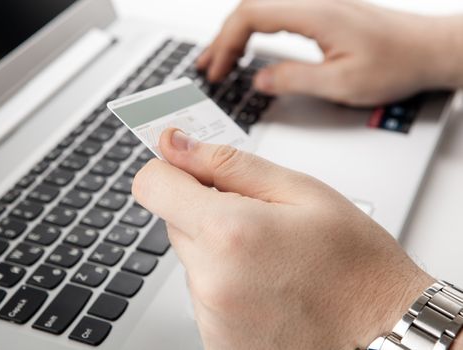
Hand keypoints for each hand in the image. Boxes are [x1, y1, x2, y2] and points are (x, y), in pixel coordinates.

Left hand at [133, 128, 433, 349]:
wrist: (381, 333)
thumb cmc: (355, 264)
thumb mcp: (301, 192)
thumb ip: (229, 163)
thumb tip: (176, 144)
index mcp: (228, 232)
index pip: (151, 184)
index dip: (169, 168)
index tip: (187, 167)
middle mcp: (210, 279)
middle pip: (174, 219)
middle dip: (207, 210)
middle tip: (258, 218)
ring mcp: (211, 315)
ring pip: (191, 257)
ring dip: (220, 248)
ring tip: (271, 258)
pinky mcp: (217, 340)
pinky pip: (204, 292)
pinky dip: (226, 282)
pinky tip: (267, 286)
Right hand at [197, 0, 462, 105]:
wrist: (429, 50)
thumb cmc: (396, 63)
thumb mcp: (341, 83)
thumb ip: (294, 80)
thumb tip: (260, 80)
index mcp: (313, 12)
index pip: (251, 16)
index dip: (226, 43)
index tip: (217, 70)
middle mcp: (312, 1)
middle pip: (250, 9)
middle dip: (222, 39)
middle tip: (207, 67)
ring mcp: (317, 5)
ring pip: (261, 10)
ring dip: (236, 34)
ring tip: (219, 59)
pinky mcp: (323, 13)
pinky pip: (277, 16)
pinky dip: (255, 33)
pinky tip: (250, 50)